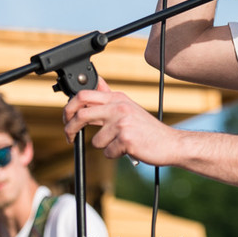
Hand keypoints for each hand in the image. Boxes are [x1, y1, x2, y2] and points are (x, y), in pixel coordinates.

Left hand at [63, 77, 178, 165]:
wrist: (170, 143)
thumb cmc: (148, 128)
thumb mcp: (128, 106)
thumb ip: (110, 96)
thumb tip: (97, 81)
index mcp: (117, 98)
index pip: (84, 95)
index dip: (69, 108)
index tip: (67, 118)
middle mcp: (119, 107)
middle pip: (81, 115)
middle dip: (70, 129)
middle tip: (70, 137)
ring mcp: (122, 123)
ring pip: (96, 140)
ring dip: (105, 146)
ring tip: (120, 143)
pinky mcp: (126, 139)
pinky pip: (108, 152)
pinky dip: (115, 154)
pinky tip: (127, 149)